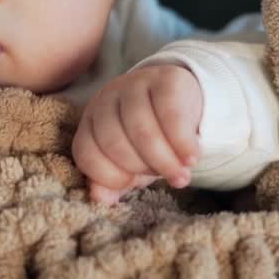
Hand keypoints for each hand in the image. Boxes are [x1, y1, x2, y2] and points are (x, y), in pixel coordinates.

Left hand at [72, 64, 201, 205]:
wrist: (183, 98)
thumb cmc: (152, 136)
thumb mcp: (130, 161)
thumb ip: (113, 180)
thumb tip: (100, 199)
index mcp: (91, 121)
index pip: (86, 153)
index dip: (109, 176)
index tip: (134, 183)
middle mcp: (106, 99)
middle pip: (114, 143)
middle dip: (142, 168)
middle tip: (165, 177)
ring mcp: (134, 85)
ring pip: (142, 130)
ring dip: (164, 161)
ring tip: (181, 176)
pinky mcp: (165, 79)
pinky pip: (170, 115)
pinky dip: (182, 143)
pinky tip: (192, 158)